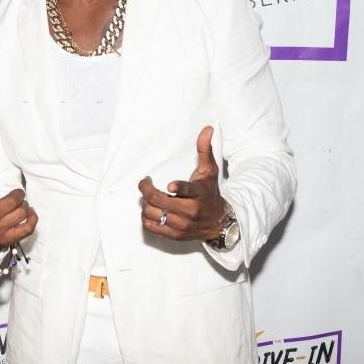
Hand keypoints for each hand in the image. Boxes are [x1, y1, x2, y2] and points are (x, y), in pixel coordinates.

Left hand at [139, 126, 226, 240]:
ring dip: (145, 203)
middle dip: (146, 189)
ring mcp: (181, 225)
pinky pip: (150, 226)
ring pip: (152, 213)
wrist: (218, 222)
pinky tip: (151, 209)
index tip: (170, 185)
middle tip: (145, 182)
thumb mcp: (210, 171)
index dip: (178, 187)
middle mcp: (190, 211)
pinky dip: (146, 216)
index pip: (188, 190)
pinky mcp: (174, 235)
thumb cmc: (210, 193)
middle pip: (159, 201)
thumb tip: (207, 129)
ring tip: (149, 196)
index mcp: (198, 194)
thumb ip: (205, 150)